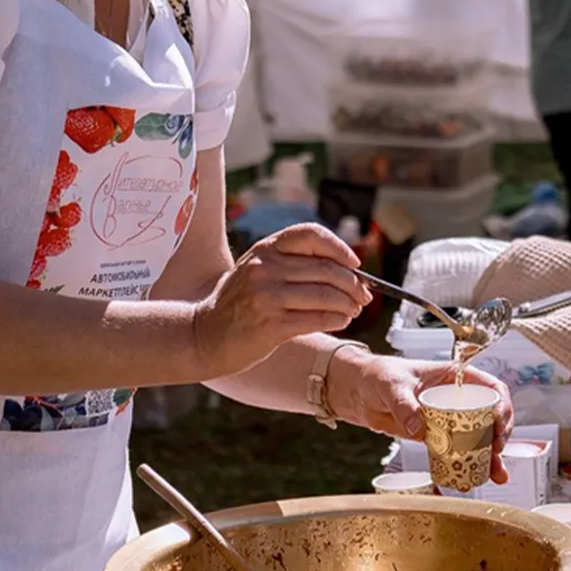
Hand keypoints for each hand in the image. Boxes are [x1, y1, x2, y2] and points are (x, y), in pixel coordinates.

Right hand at [192, 224, 367, 378]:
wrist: (205, 335)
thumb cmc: (241, 303)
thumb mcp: (259, 271)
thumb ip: (294, 264)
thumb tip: (349, 272)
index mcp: (265, 249)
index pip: (310, 235)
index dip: (338, 247)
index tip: (355, 264)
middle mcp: (265, 268)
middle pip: (325, 269)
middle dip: (353, 283)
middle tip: (364, 295)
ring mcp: (266, 296)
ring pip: (324, 295)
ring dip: (348, 303)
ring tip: (354, 310)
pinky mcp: (270, 324)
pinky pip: (316, 318)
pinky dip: (336, 319)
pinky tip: (342, 321)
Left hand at [328, 354, 515, 483]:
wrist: (357, 392)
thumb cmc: (377, 375)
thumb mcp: (391, 385)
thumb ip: (404, 405)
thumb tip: (419, 428)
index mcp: (455, 376)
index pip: (490, 387)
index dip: (502, 405)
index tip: (499, 424)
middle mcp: (457, 397)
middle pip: (491, 416)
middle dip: (500, 436)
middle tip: (496, 453)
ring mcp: (449, 418)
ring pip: (479, 437)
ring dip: (490, 457)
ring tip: (496, 475)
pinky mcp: (437, 436)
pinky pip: (458, 451)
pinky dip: (468, 464)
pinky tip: (474, 478)